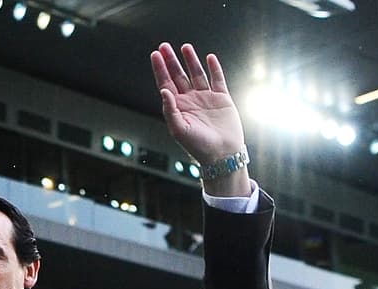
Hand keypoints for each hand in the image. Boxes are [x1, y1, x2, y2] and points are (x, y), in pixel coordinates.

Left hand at [150, 43, 249, 196]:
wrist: (222, 154)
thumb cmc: (198, 146)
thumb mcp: (178, 130)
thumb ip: (170, 109)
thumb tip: (164, 90)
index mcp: (178, 108)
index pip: (166, 84)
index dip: (160, 69)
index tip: (155, 55)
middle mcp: (190, 100)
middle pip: (178, 75)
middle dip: (171, 61)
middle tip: (164, 46)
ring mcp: (206, 98)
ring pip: (196, 74)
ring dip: (191, 60)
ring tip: (185, 47)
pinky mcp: (222, 98)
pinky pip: (217, 79)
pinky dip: (214, 68)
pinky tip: (209, 58)